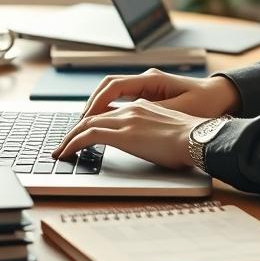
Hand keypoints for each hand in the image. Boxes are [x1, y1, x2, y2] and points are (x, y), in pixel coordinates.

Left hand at [51, 99, 201, 168]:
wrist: (198, 138)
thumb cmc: (192, 140)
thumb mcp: (171, 132)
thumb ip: (156, 133)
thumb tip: (153, 146)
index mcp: (143, 107)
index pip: (109, 113)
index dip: (93, 123)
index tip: (83, 135)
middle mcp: (132, 109)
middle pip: (93, 116)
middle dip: (75, 130)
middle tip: (64, 144)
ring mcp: (126, 120)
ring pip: (86, 124)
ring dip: (70, 138)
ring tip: (61, 151)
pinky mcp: (122, 134)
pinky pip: (88, 136)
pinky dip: (73, 144)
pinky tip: (66, 154)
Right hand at [82, 68, 240, 119]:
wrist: (222, 97)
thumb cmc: (205, 103)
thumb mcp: (179, 111)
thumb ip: (153, 113)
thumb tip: (127, 119)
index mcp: (151, 80)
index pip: (112, 87)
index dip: (95, 104)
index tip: (83, 121)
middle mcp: (146, 80)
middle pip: (107, 89)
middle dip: (89, 107)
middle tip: (76, 128)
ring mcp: (147, 87)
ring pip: (112, 94)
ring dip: (97, 109)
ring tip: (84, 129)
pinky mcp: (150, 96)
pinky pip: (122, 101)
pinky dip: (109, 111)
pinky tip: (104, 126)